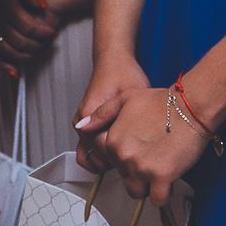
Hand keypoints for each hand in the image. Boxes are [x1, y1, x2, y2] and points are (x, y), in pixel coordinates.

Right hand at [0, 0, 58, 71]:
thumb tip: (42, 6)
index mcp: (2, 2)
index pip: (27, 25)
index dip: (43, 32)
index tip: (52, 33)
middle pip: (18, 40)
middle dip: (37, 45)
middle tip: (47, 43)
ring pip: (5, 50)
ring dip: (24, 56)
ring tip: (36, 53)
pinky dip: (2, 64)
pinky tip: (13, 71)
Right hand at [74, 54, 149, 173]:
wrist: (114, 63)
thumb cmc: (123, 75)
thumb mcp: (131, 96)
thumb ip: (131, 121)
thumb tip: (141, 146)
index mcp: (89, 115)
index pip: (104, 149)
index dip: (125, 155)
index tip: (142, 155)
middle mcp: (82, 124)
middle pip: (99, 157)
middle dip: (120, 161)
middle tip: (141, 158)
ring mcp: (84, 128)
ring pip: (94, 159)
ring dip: (111, 163)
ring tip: (131, 158)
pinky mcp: (88, 129)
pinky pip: (89, 154)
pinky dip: (102, 160)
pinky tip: (120, 157)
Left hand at [97, 84, 208, 205]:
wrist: (190, 108)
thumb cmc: (162, 102)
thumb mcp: (124, 100)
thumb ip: (101, 115)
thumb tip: (83, 127)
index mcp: (113, 141)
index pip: (111, 163)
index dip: (124, 159)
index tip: (137, 152)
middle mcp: (123, 156)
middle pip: (124, 177)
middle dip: (136, 172)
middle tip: (151, 159)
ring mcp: (141, 168)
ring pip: (138, 191)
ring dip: (147, 187)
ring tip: (158, 173)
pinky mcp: (161, 177)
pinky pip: (158, 199)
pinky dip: (162, 195)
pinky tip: (168, 184)